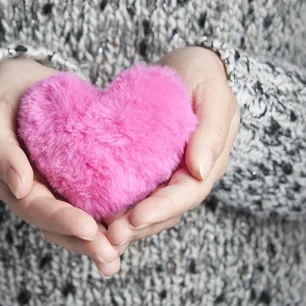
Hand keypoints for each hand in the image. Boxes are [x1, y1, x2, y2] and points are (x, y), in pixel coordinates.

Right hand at [0, 58, 121, 276]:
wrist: (24, 80)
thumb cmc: (5, 94)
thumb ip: (0, 150)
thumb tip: (19, 187)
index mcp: (8, 182)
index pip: (35, 208)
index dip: (61, 221)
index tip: (89, 228)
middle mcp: (31, 192)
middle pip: (56, 225)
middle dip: (83, 242)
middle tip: (111, 255)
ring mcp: (52, 189)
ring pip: (73, 222)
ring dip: (95, 242)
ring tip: (117, 257)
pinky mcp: (73, 181)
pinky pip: (90, 204)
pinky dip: (107, 219)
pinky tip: (129, 231)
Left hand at [105, 47, 240, 248]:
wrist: (187, 65)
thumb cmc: (203, 75)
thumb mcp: (215, 94)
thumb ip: (213, 130)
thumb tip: (202, 170)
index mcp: (208, 164)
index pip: (186, 195)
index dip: (161, 209)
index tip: (134, 219)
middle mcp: (187, 176)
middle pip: (164, 211)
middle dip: (137, 227)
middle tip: (107, 239)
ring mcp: (166, 175)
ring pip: (146, 208)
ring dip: (124, 224)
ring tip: (96, 236)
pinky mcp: (146, 169)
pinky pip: (131, 193)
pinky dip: (114, 206)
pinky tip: (90, 213)